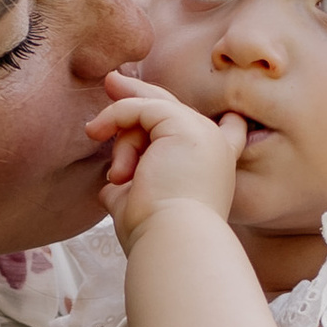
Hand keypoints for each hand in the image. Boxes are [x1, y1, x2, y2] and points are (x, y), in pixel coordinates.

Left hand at [87, 70, 245, 245]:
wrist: (172, 243)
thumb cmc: (156, 237)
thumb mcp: (141, 206)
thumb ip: (130, 189)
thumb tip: (109, 187)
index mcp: (212, 171)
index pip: (229, 134)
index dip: (226, 123)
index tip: (226, 115)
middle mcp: (214, 148)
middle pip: (173, 111)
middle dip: (138, 96)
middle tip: (111, 82)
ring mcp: (202, 134)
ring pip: (151, 112)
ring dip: (122, 138)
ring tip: (118, 175)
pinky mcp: (184, 126)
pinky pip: (141, 107)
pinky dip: (116, 118)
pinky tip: (97, 132)